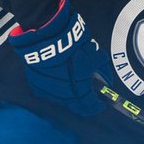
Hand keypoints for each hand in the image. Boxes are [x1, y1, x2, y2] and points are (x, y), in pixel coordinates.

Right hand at [9, 0, 112, 115]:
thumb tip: (107, 80)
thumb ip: (103, 71)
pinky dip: (55, 86)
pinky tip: (58, 77)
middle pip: (75, 105)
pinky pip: (48, 90)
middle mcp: (63, 97)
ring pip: (61, 99)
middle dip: (83, 100)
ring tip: (72, 80)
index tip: (100, 103)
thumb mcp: (95, 56)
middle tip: (87, 90)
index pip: (90, 107)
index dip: (97, 106)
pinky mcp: (35, 84)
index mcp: (79, 92)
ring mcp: (48, 92)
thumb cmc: (74, 47)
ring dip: (69, 93)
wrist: (46, 37)